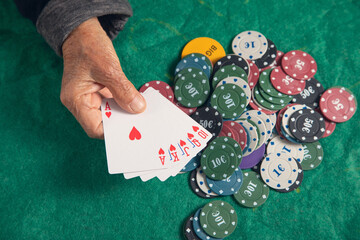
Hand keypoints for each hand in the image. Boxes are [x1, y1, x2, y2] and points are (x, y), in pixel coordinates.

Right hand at [61, 17, 145, 138]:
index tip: (132, 129)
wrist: (82, 31)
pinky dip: (124, 103)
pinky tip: (137, 103)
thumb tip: (138, 109)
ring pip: (109, 114)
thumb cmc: (89, 46)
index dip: (113, 132)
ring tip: (142, 114)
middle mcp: (80, 103)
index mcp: (75, 100)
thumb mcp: (109, 68)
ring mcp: (89, 98)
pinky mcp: (98, 92)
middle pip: (103, 123)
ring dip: (124, 113)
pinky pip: (112, 104)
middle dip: (121, 123)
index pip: (94, 128)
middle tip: (141, 123)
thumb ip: (123, 90)